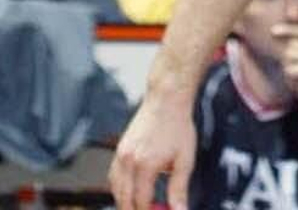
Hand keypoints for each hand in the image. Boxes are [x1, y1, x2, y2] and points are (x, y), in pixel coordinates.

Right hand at [111, 71, 196, 209]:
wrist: (166, 98)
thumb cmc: (178, 126)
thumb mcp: (184, 160)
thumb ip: (179, 190)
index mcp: (145, 165)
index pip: (141, 203)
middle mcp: (128, 161)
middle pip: (124, 200)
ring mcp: (121, 154)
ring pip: (116, 190)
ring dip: (125, 202)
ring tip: (140, 206)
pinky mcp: (119, 149)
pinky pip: (113, 176)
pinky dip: (119, 189)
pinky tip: (130, 192)